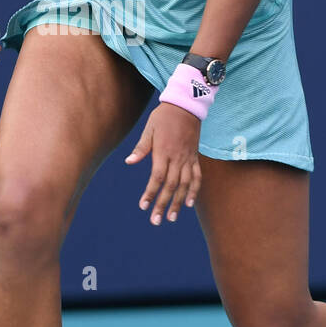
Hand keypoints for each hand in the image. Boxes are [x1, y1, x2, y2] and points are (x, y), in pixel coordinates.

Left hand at [124, 103, 202, 223]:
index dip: (150, 193)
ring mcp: (188, 159)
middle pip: (171, 186)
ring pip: (185, 185)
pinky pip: (197, 176)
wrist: (187, 105)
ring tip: (172, 217)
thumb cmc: (164, 116)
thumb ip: (141, 148)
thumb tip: (129, 162)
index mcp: (164, 152)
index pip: (157, 178)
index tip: (143, 206)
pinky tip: (190, 203)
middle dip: (163, 204)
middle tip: (156, 221)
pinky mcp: (194, 157)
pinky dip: (194, 190)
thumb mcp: (149, 129)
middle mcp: (178, 158)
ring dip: (179, 202)